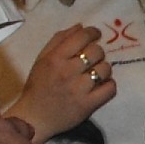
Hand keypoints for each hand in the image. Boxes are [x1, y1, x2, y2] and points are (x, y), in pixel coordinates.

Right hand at [11, 26, 116, 140]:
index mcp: (55, 58)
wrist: (34, 117)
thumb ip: (59, 40)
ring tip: (96, 73)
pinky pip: (110, 89)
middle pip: (97, 52)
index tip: (96, 34)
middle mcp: (68, 71)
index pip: (82, 37)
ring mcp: (79, 89)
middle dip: (97, 52)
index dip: (93, 32)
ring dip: (104, 69)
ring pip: (105, 69)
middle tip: (93, 59)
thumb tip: (81, 26)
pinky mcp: (88, 105)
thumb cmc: (38, 86)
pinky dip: (109, 85)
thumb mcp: (42, 59)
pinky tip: (101, 86)